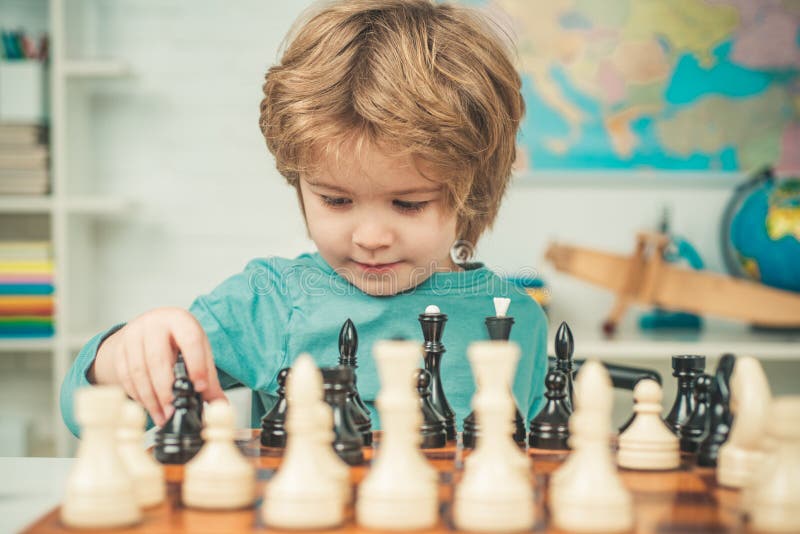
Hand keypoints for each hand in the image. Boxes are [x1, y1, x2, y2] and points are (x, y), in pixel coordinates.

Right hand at [90, 307, 225, 425]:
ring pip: (139, 371)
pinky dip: (137, 395)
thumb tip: (221, 405)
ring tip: (162, 416)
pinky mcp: (119, 348)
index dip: (196, 365)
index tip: (200, 388)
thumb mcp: (197, 350)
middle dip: (166, 390)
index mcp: (180, 320)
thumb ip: (209, 377)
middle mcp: (155, 323)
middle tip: (173, 411)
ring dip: (150, 398)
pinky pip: (125, 376)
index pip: (190, 340)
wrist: (150, 327)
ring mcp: (133, 334)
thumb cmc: (178, 340)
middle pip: (158, 359)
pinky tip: (149, 406)